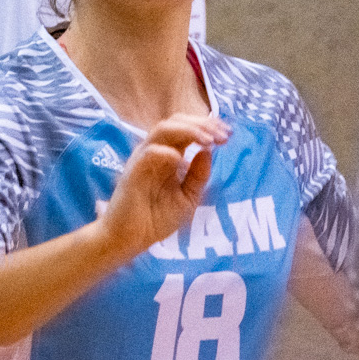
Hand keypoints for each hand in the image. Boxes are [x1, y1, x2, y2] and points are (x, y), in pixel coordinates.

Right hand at [99, 114, 229, 259]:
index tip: (229, 134)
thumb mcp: (188, 197)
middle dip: (203, 124)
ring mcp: (144, 158)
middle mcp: (156, 151)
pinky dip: (167, 152)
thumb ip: (198, 176)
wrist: (130, 238)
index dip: (209, 126)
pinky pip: (149, 153)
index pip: (188, 129)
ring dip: (188, 131)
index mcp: (169, 154)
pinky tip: (182, 161)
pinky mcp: (133, 171)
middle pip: (177, 121)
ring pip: (163, 129)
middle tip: (224, 135)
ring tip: (209, 140)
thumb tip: (209, 151)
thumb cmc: (156, 218)